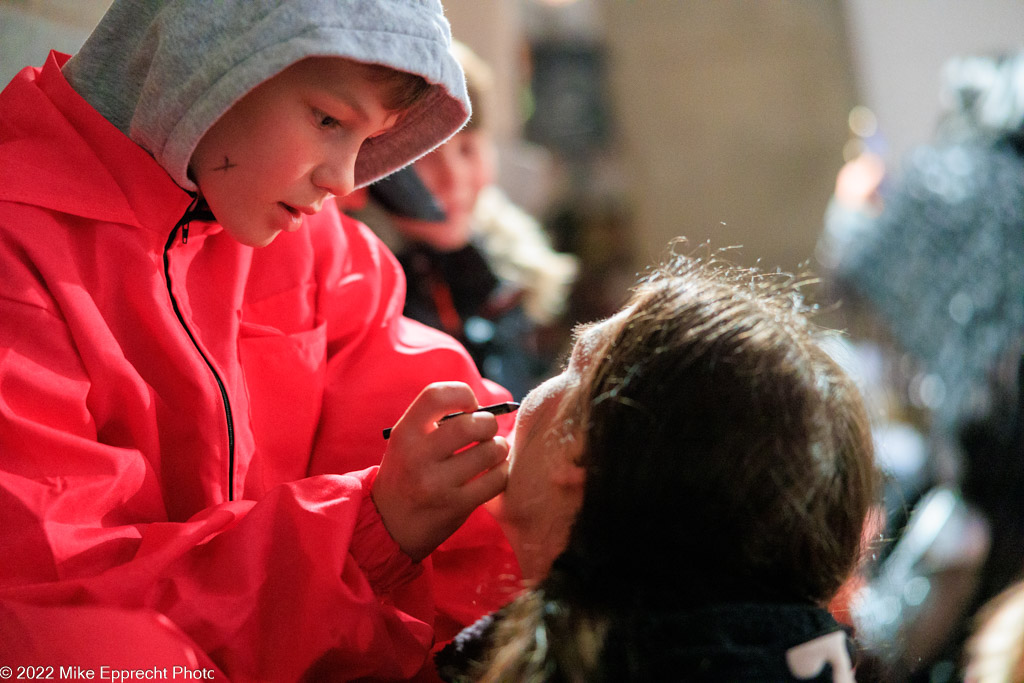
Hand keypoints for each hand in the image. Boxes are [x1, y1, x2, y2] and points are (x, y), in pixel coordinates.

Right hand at [372, 382, 509, 561]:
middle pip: (470, 424)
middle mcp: (418, 456)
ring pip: (489, 451)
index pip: (436, 395)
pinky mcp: (456, 506)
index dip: (462, 394)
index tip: (470, 406)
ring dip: (499, 447)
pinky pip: (495, 480)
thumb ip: (435, 421)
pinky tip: (494, 471)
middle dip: (489, 423)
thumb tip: (484, 409)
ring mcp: (436, 484)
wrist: (389, 523)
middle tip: (487, 430)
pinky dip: (501, 472)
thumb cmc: (406, 472)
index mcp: (405, 433)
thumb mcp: (406, 441)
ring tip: (494, 451)